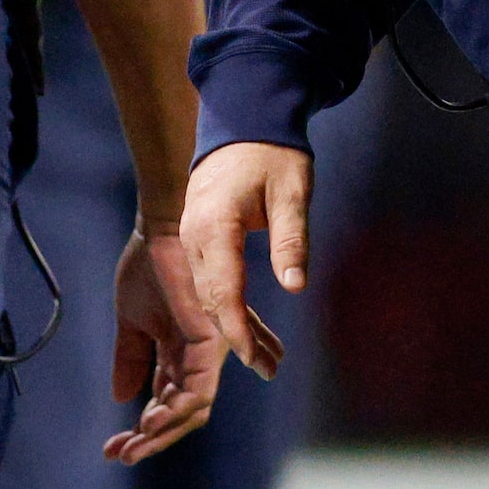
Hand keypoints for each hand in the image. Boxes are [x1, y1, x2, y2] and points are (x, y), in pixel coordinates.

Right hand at [102, 221, 229, 464]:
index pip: (165, 401)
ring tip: (134, 444)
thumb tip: (121, 398)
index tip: (112, 449)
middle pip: (182, 412)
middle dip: (153, 439)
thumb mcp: (132, 320)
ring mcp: (208, 351)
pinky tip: (149, 421)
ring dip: (162, 433)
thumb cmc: (150, 265)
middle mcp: (198, 356)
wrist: (161, 230)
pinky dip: (174, 412)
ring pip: (192, 410)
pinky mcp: (211, 343)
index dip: (141, 430)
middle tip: (123, 454)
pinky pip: (197, 391)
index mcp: (179, 352)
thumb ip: (130, 358)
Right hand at [181, 142, 302, 378]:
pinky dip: (226, 306)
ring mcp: (193, 238)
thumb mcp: (292, 191)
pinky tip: (245, 328)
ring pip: (208, 293)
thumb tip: (296, 286)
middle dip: (235, 338)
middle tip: (266, 369)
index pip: (223, 290)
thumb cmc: (272, 152)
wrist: (242, 120)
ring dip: (231, 326)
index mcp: (214, 226)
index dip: (239, 331)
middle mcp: (195, 237)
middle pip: (210, 299)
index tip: (256, 362)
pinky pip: (210, 280)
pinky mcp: (199, 238)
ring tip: (262, 359)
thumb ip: (291, 238)